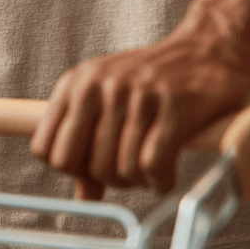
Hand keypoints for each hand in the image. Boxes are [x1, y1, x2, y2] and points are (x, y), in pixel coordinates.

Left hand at [30, 25, 249, 199]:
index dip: (68, 169)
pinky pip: (152, 165)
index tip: (91, 168)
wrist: (206, 50)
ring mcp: (135, 94)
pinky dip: (160, 180)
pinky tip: (167, 173)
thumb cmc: (151, 82)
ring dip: (136, 181)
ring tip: (149, 169)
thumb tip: (83, 199)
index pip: (43, 148)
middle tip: (124, 174)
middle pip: (77, 163)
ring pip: (117, 168)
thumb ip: (88, 147)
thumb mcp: (107, 102)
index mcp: (75, 84)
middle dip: (101, 179)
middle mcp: (99, 86)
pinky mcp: (173, 105)